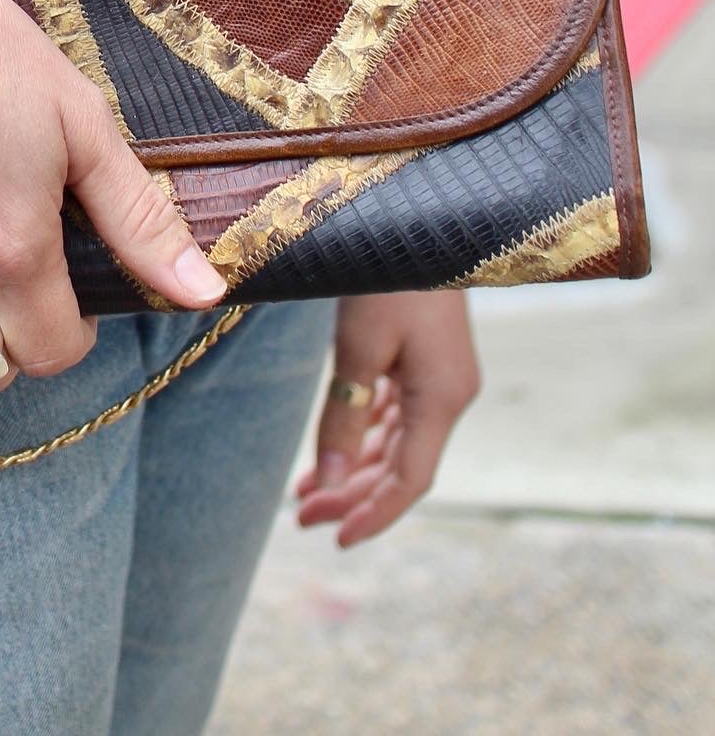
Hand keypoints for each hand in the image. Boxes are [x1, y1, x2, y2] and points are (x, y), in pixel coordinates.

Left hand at [295, 292, 479, 546]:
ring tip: (307, 491)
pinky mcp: (429, 354)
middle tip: (302, 518)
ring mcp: (442, 374)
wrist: (421, 212)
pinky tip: (338, 444)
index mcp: (442, 398)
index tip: (335, 540)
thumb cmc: (386, 275)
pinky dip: (366, 432)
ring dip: (355, 467)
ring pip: (398, 440)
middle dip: (352, 495)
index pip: (411, 482)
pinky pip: (398, 411)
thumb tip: (328, 484)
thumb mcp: (357, 348)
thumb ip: (345, 418)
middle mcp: (450, 393)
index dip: (374, 516)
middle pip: (402, 466)